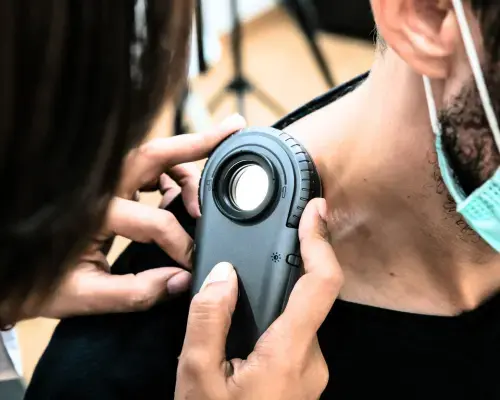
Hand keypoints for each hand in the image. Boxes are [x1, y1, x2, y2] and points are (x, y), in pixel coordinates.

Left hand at [20, 114, 246, 320]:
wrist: (10, 266)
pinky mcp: (105, 183)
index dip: (182, 245)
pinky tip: (179, 192)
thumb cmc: (38, 282)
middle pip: (155, 153)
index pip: (154, 222)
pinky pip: (143, 169)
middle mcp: (98, 186)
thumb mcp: (85, 297)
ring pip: (152, 156)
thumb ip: (137, 292)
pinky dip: (168, 174)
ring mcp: (101, 180)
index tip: (194, 265)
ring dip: (185, 163)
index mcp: (91, 212)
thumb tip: (182, 281)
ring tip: (207, 190)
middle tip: (233, 130)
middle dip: (199, 142)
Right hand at [175, 198, 342, 399]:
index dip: (320, 242)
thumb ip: (208, 318)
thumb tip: (223, 274)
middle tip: (240, 273)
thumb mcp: (197, 377)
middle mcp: (311, 360)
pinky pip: (288, 340)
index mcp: (290, 352)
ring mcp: (309, 373)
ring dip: (265, 309)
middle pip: (302, 299)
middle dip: (275, 279)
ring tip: (229, 320)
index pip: (321, 284)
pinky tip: (238, 342)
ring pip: (291, 322)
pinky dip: (267, 328)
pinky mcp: (300, 381)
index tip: (316, 213)